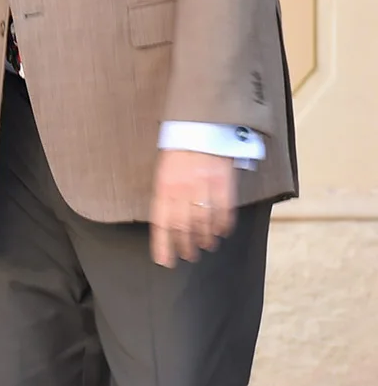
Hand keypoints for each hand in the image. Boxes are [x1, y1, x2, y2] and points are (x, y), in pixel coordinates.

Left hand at [150, 149, 236, 268]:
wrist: (200, 125)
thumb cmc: (179, 149)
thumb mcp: (163, 171)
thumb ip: (165, 194)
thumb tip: (167, 221)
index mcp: (163, 187)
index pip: (161, 223)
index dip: (163, 244)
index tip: (165, 261)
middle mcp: (182, 189)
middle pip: (183, 226)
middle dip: (185, 245)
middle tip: (188, 256)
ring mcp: (204, 186)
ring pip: (203, 221)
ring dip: (204, 237)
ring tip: (205, 246)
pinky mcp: (223, 181)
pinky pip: (224, 209)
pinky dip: (223, 224)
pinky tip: (221, 232)